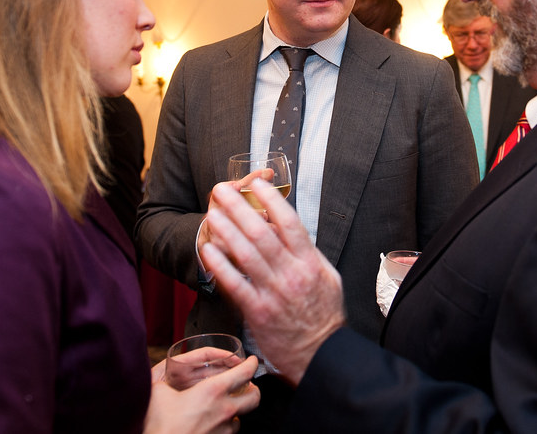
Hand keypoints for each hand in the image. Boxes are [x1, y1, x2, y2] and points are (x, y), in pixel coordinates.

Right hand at [144, 355, 259, 433]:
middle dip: (254, 388)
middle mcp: (224, 410)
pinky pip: (229, 432)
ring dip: (237, 410)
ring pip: (242, 417)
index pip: (245, 372)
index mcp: (213, 391)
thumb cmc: (160, 424)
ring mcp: (224, 430)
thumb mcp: (159, 392)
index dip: (252, 364)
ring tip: (226, 406)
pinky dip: (225, 425)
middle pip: (254, 397)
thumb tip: (163, 374)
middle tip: (247, 384)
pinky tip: (214, 422)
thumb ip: (164, 379)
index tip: (252, 361)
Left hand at [200, 180, 345, 384]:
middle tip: (221, 191)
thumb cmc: (324, 314)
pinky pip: (235, 284)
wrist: (321, 353)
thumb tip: (289, 230)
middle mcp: (291, 273)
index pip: (289, 222)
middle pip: (262, 232)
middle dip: (239, 208)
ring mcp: (273, 292)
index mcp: (309, 262)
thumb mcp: (328, 277)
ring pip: (246, 254)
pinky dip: (220, 265)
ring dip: (226, 230)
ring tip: (211, 213)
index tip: (257, 183)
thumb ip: (309, 252)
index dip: (272, 200)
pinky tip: (208, 249)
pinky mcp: (257, 311)